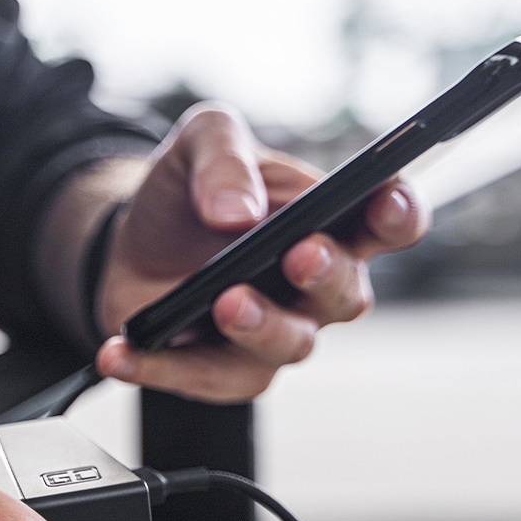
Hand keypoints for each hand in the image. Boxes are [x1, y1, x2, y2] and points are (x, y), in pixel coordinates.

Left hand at [95, 103, 429, 401]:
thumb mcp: (200, 143)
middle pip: (348, 295)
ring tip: (224, 302)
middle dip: (327, 275)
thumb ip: (223, 157)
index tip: (385, 201)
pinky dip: (159, 367)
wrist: (133, 241)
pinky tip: (122, 352)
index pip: (389, 222)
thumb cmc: (191, 192)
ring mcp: (273, 332)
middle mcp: (314, 286)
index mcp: (330, 222)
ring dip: (260, 326)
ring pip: (289, 345)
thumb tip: (236, 213)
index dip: (399, 214)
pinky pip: (200, 378)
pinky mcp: (223, 369)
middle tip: (298, 255)